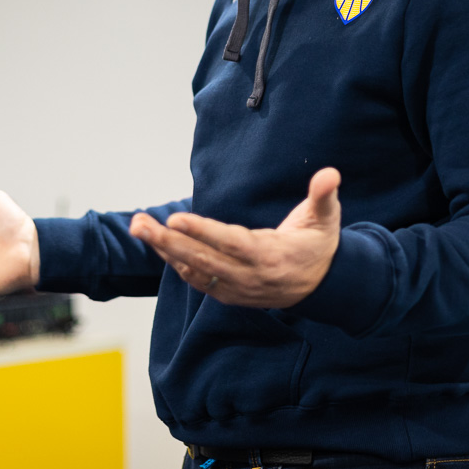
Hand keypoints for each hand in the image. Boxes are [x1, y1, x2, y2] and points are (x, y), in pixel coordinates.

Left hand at [129, 168, 341, 307]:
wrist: (325, 287)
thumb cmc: (320, 244)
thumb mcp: (327, 219)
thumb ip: (324, 196)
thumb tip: (330, 174)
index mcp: (271, 255)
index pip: (230, 243)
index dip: (202, 232)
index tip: (175, 218)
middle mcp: (250, 276)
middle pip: (203, 259)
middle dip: (167, 241)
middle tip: (138, 224)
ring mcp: (238, 288)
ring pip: (195, 270)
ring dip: (164, 250)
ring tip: (139, 228)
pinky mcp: (231, 294)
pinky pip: (198, 280)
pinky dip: (176, 263)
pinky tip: (159, 245)